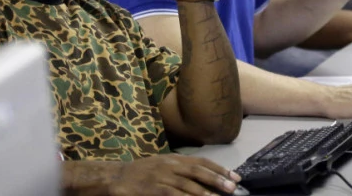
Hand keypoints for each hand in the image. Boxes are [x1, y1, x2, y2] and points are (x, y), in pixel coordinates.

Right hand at [109, 154, 240, 195]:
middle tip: (232, 187)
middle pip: (198, 171)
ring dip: (204, 192)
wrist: (116, 177)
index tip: (235, 177)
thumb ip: (181, 169)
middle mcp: (170, 165)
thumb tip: (205, 177)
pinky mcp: (152, 189)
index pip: (202, 161)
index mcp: (175, 158)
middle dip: (216, 179)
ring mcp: (161, 177)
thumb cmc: (142, 172)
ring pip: (187, 185)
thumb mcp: (163, 165)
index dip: (219, 169)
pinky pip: (172, 195)